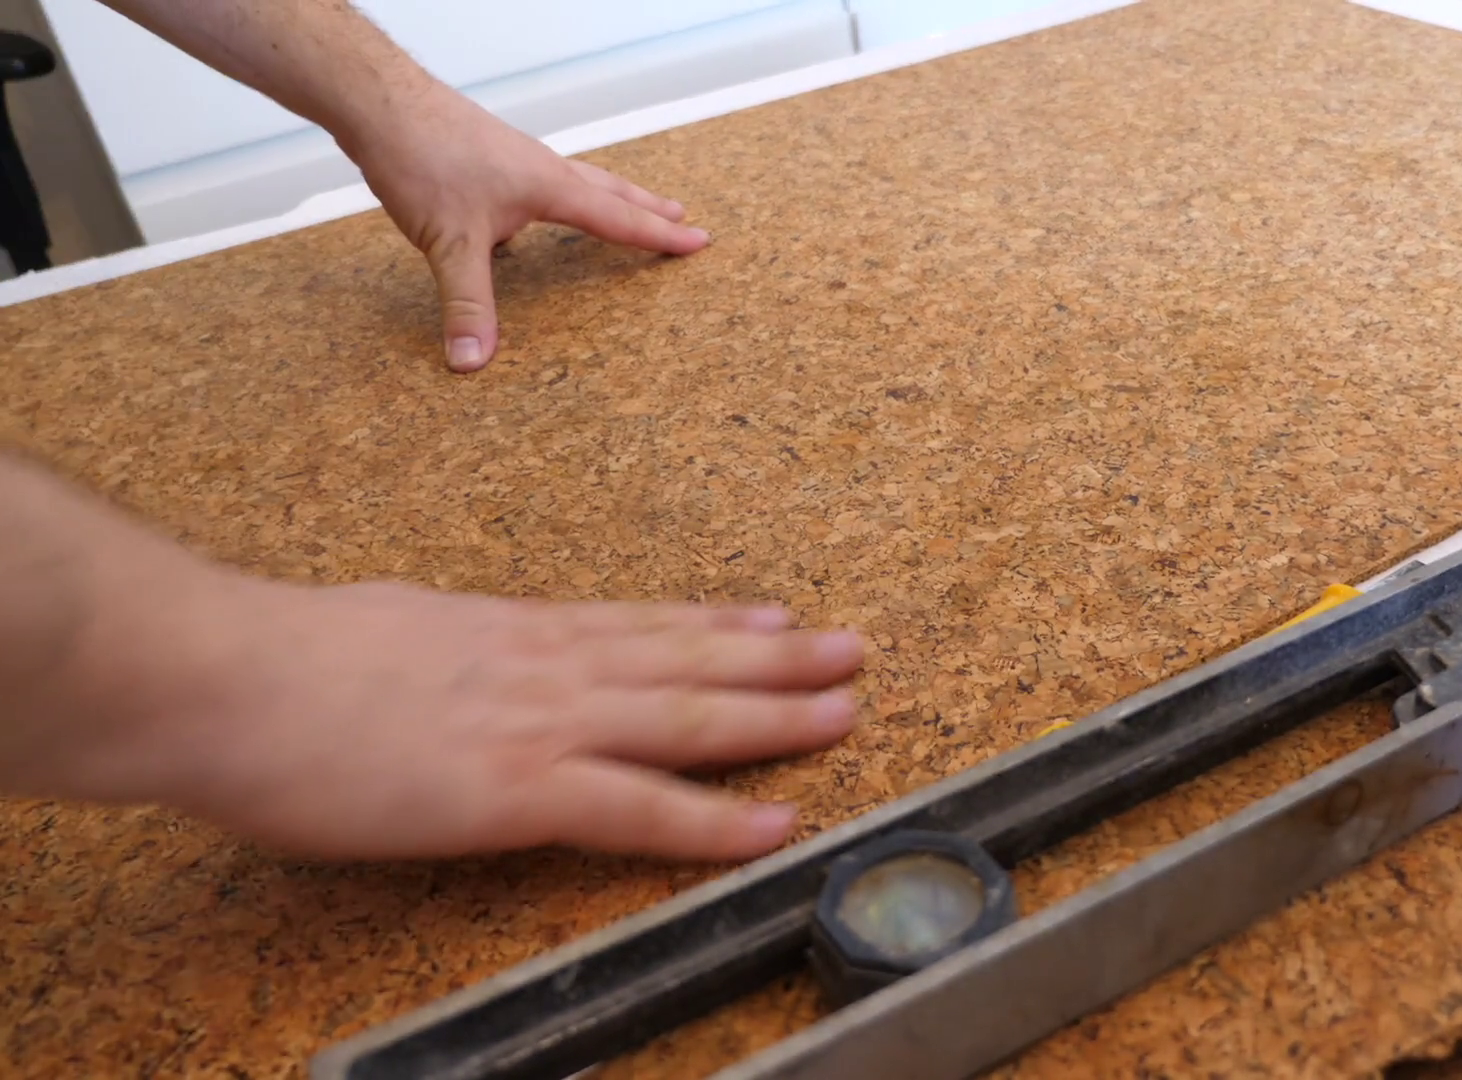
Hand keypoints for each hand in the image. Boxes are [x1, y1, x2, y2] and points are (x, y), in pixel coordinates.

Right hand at [34, 569, 865, 862]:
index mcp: (507, 631)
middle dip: (777, 662)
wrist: (230, 678)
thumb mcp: (385, 628)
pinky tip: (772, 823)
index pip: (634, 625)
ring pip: (685, 718)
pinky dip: (712, 819)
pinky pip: (639, 807)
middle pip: (684, 659)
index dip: (712, 624)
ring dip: (774, 719)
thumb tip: (445, 653)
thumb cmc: (281, 659)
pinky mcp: (519, 789)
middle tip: (849, 651)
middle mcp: (544, 665)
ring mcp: (542, 723)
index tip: (772, 619)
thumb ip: (438, 645)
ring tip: (847, 711)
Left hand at [344, 84, 711, 373]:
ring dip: (608, 195)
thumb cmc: (422, 157)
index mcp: (549, 187)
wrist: (380, 103)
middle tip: (681, 215)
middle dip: (647, 207)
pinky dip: (557, 193)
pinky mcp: (489, 155)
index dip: (660, 235)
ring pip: (577, 179)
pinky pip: (540, 178)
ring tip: (626, 204)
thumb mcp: (449, 243)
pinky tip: (531, 210)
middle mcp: (541, 168)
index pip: (618, 218)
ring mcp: (515, 158)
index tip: (699, 240)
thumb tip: (473, 361)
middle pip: (609, 189)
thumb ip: (468, 304)